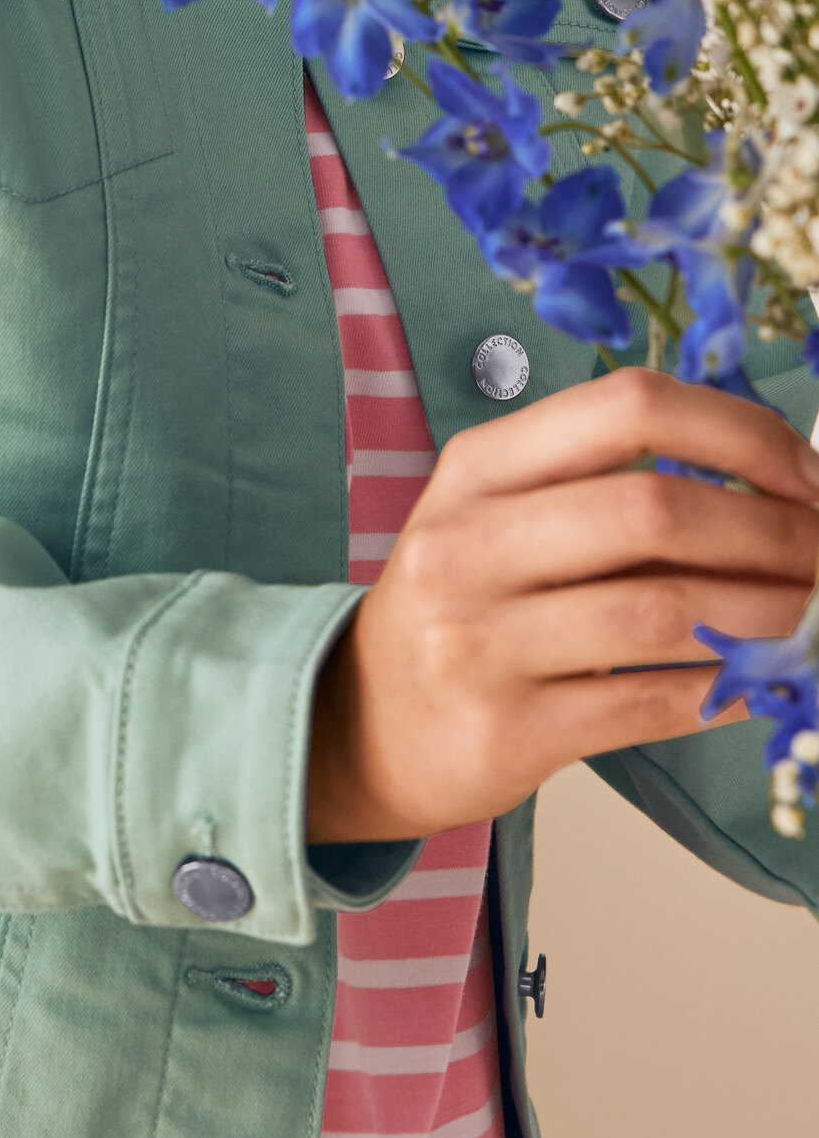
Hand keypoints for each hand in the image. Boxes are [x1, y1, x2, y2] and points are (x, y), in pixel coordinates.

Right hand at [307, 367, 818, 844]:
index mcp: (477, 468)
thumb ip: (605, 488)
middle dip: (773, 531)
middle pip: (653, 510)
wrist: (363, 721)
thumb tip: (774, 484)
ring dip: (772, 615)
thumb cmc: (462, 603)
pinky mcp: (509, 730)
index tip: (806, 472)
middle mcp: (469, 544)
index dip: (737, 431)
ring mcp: (481, 641)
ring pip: (667, 613)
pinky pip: (654, 703)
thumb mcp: (497, 516)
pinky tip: (765, 680)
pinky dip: (731, 689)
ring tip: (815, 617)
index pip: (625, 407)